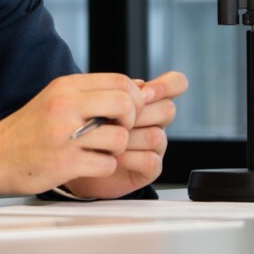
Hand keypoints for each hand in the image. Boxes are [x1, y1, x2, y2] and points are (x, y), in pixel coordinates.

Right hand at [0, 73, 144, 196]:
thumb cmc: (28, 130)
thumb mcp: (56, 99)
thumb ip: (93, 92)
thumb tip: (138, 85)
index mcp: (65, 87)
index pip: (119, 81)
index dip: (134, 97)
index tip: (130, 111)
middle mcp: (65, 106)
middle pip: (124, 103)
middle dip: (132, 119)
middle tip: (120, 129)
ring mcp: (65, 134)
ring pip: (120, 137)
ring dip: (118, 148)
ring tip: (103, 149)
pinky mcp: (65, 162)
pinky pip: (107, 163)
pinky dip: (105, 167)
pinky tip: (91, 163)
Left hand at [62, 70, 187, 199]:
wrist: (78, 160)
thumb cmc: (89, 128)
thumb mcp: (99, 104)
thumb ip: (117, 92)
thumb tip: (138, 84)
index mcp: (148, 101)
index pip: (176, 84)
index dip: (167, 85)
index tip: (144, 92)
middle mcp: (156, 121)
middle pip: (167, 109)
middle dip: (138, 114)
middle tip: (114, 119)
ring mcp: (155, 146)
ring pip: (156, 135)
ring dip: (128, 137)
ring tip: (107, 140)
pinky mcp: (150, 169)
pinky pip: (151, 160)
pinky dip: (130, 158)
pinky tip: (114, 156)